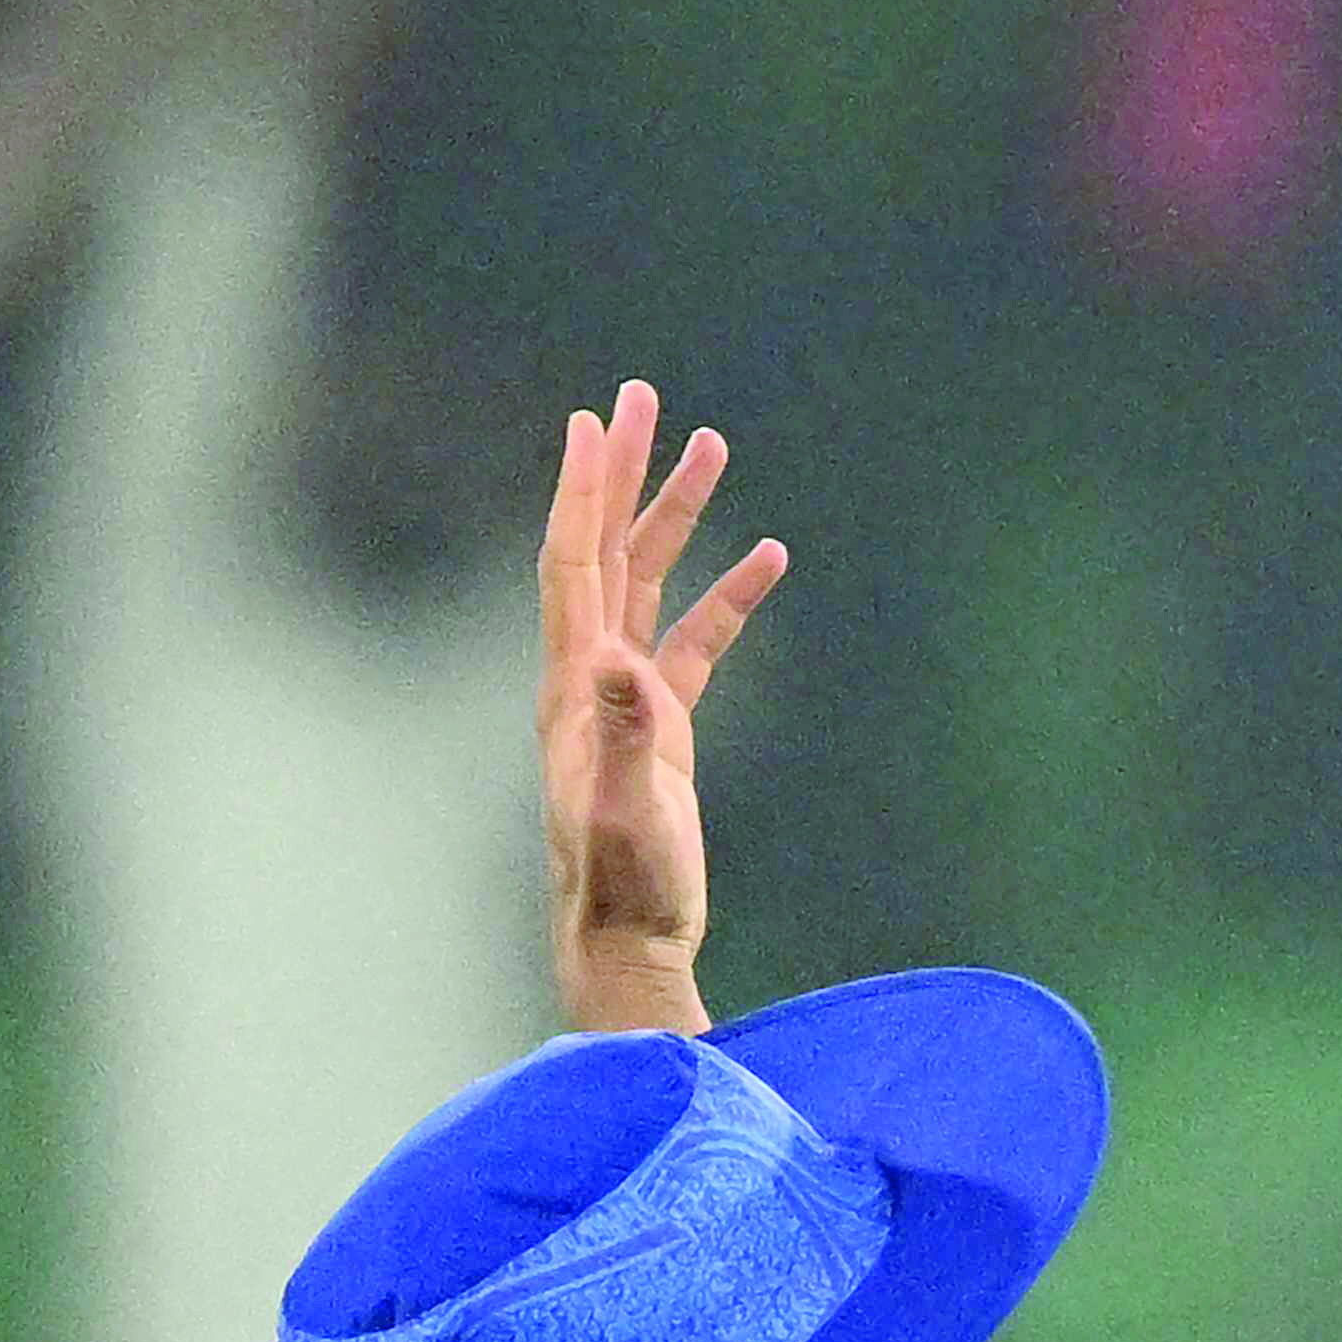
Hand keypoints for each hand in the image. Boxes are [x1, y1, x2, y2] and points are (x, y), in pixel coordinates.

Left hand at [535, 379, 787, 1031]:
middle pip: (606, 551)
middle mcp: (590, 679)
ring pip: (649, 585)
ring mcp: (624, 701)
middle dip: (626, 474)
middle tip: (644, 399)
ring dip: (678, 518)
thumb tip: (619, 658)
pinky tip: (768, 561)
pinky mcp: (662, 731)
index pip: (573, 565)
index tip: (592, 423)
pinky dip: (726, 599)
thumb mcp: (629, 808)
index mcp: (574, 686)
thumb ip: (626, 733)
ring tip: (715, 448)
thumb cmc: (625, 886)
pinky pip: (695, 643)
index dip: (583, 492)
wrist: (629, 942)